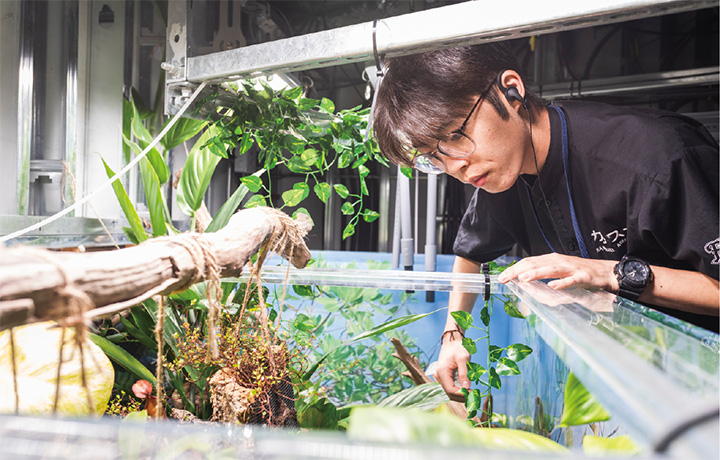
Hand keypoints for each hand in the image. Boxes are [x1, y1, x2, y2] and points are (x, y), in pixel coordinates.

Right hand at [434, 338, 470, 395]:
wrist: (453, 341)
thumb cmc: (458, 348)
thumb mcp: (463, 359)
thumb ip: (464, 373)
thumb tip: (466, 387)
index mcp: (442, 371)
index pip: (450, 390)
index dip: (461, 394)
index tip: (473, 394)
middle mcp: (439, 376)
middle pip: (449, 393)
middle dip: (461, 396)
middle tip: (474, 396)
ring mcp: (441, 377)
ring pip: (449, 392)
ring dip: (460, 395)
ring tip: (472, 393)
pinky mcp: (444, 377)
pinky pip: (450, 387)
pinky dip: (458, 390)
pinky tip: (467, 389)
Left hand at [497, 253, 618, 291]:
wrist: (605, 271)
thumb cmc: (579, 272)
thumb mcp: (557, 270)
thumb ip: (542, 273)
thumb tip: (522, 279)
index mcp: (551, 259)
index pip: (528, 262)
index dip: (514, 269)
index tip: (502, 277)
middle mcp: (559, 261)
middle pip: (536, 264)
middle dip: (519, 271)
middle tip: (505, 278)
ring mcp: (571, 268)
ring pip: (551, 269)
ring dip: (536, 273)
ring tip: (523, 278)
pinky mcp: (583, 276)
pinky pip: (572, 280)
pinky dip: (562, 283)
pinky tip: (552, 286)